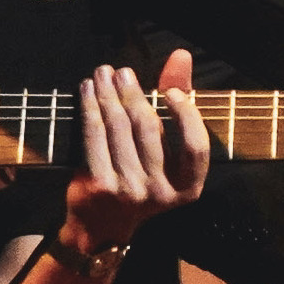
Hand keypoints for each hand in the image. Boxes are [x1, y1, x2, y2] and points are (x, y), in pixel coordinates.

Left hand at [60, 51, 209, 253]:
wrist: (102, 226)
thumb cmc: (142, 179)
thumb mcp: (167, 151)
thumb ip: (179, 104)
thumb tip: (181, 56)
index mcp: (188, 188)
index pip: (196, 147)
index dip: (186, 115)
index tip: (171, 92)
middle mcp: (161, 193)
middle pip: (149, 130)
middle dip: (134, 93)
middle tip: (122, 71)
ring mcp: (129, 191)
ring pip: (119, 128)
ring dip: (108, 94)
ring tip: (103, 74)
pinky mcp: (100, 187)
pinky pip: (95, 137)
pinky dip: (90, 109)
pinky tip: (87, 91)